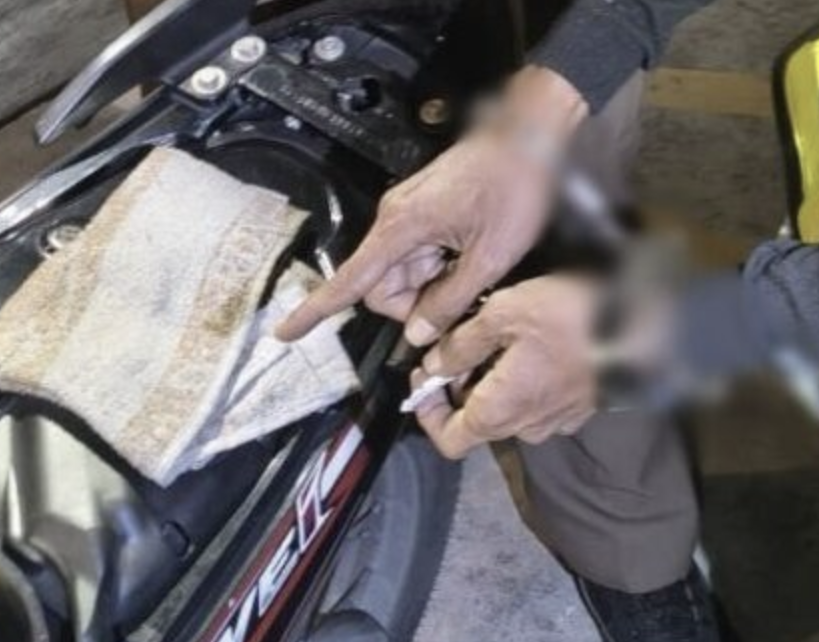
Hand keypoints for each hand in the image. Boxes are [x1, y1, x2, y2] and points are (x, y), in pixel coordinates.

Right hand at [275, 66, 586, 345]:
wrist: (533, 131)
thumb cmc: (516, 181)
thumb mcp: (493, 255)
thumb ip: (451, 300)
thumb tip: (418, 333)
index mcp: (402, 228)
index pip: (349, 282)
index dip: (316, 311)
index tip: (285, 332)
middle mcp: (395, 220)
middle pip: (380, 287)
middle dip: (412, 304)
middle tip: (459, 297)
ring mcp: (407, 215)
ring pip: (401, 274)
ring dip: (430, 285)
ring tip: (473, 266)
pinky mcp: (422, 212)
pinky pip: (416, 255)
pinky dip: (438, 268)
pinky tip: (468, 255)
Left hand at [411, 275, 598, 458]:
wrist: (650, 324)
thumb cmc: (573, 318)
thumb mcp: (502, 315)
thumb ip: (460, 345)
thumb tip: (434, 365)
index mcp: (500, 413)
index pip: (448, 441)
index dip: (428, 413)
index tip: (425, 378)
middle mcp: (527, 427)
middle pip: (476, 422)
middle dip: (458, 387)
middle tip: (457, 345)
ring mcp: (558, 420)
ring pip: (508, 409)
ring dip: (492, 381)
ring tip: (495, 337)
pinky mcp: (580, 406)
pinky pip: (539, 401)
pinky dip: (523, 380)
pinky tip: (531, 344)